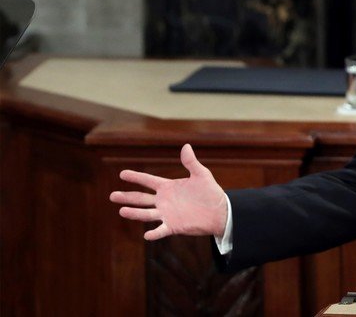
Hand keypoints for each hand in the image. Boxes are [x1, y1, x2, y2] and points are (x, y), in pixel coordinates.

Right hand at [109, 144, 228, 239]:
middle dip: (127, 197)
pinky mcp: (173, 226)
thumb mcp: (201, 175)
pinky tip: (147, 234)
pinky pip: (161, 230)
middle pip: (141, 198)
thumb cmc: (210, 192)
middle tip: (112, 195)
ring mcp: (167, 214)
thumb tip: (186, 146)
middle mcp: (164, 201)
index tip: (122, 174)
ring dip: (134, 213)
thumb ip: (191, 162)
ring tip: (121, 211)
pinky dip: (154, 233)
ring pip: (146, 213)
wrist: (220, 211)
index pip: (148, 181)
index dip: (136, 177)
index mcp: (168, 187)